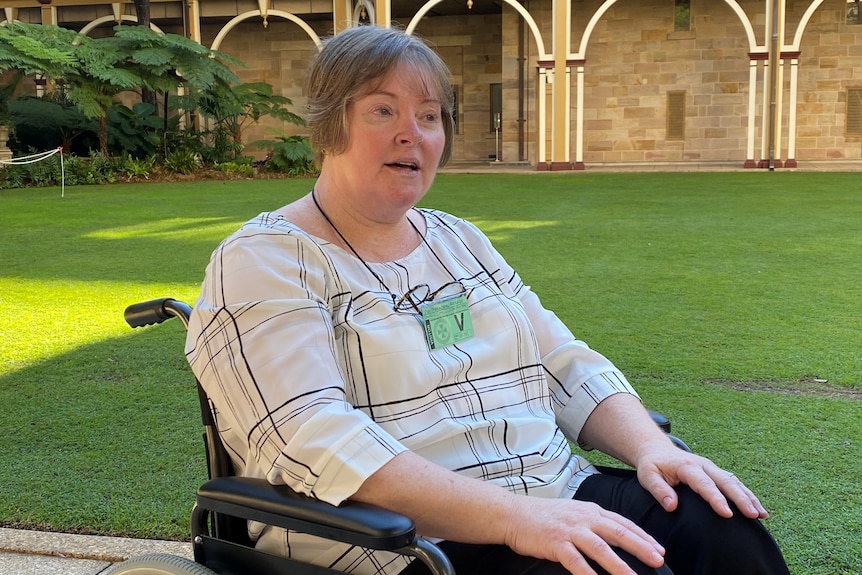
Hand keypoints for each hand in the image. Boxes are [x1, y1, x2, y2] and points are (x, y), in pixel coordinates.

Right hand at [503, 495, 665, 574]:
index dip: (643, 536)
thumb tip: (614, 536)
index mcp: (590, 510)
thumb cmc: (543, 516)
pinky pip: (576, 562)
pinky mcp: (555, 543)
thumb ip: (592, 521)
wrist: (513, 514)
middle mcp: (583, 518)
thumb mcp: (573, 512)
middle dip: (641, 547)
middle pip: (618, 532)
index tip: (659, 549)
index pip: (622, 523)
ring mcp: (570, 530)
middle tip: (659, 559)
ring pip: (601, 549)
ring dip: (620, 565)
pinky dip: (589, 574)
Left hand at [634, 439, 768, 519]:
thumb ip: (659, 490)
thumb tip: (672, 506)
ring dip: (748, 497)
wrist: (656, 450)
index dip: (716, 499)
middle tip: (754, 515)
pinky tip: (757, 508)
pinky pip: (734, 482)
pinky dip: (746, 494)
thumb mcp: (647, 476)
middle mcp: (703, 465)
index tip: (727, 514)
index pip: (704, 484)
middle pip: (726, 481)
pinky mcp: (716, 472)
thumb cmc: (652, 465)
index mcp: (686, 466)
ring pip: (734, 481)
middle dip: (741, 498)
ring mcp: (711, 468)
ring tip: (761, 514)